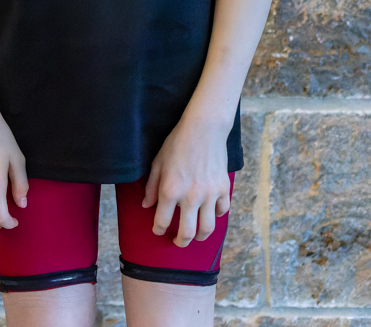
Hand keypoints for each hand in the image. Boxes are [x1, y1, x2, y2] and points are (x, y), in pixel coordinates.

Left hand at [142, 113, 229, 246]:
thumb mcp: (158, 162)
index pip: (162, 222)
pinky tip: (211, 213)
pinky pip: (221, 211)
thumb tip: (147, 206)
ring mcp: (209, 194)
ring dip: (200, 236)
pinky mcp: (223, 189)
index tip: (158, 230)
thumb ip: (151, 186)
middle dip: (181, 242)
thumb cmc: (177, 143)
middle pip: (187, 233)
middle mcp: (190, 197)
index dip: (158, 230)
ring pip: (207, 228)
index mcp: (170, 191)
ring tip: (196, 235)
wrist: (204, 129)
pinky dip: (216, 215)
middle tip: (178, 241)